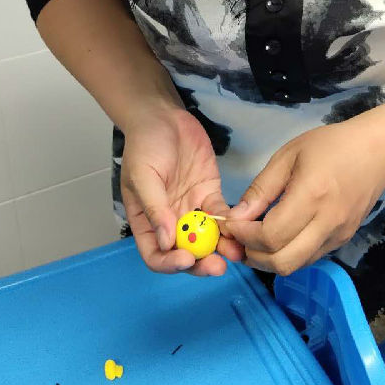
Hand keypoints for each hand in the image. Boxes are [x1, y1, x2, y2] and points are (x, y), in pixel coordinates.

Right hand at [121, 105, 243, 275]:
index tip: (186, 259)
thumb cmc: (145, 145)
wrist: (164, 117)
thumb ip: (154, 208)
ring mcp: (191, 210)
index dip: (170, 263)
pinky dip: (231, 224)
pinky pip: (222, 216)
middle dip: (201, 262)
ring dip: (221, 249)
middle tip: (218, 266)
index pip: (156, 255)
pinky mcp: (210, 196)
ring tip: (236, 253)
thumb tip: (166, 241)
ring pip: (207, 239)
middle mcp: (170, 221)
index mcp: (146, 222)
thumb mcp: (143, 176)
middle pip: (185, 253)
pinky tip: (241, 227)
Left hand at [225, 121, 384, 275]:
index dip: (244, 236)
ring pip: (295, 266)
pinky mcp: (342, 241)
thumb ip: (261, 189)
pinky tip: (278, 237)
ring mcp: (337, 237)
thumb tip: (237, 216)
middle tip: (239, 239)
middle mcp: (326, 224)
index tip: (231, 223)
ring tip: (254, 240)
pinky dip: (287, 254)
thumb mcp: (288, 156)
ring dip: (268, 260)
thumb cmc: (331, 146)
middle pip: (282, 262)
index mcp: (311, 197)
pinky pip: (308, 258)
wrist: (377, 152)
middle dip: (252, 256)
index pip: (270, 236)